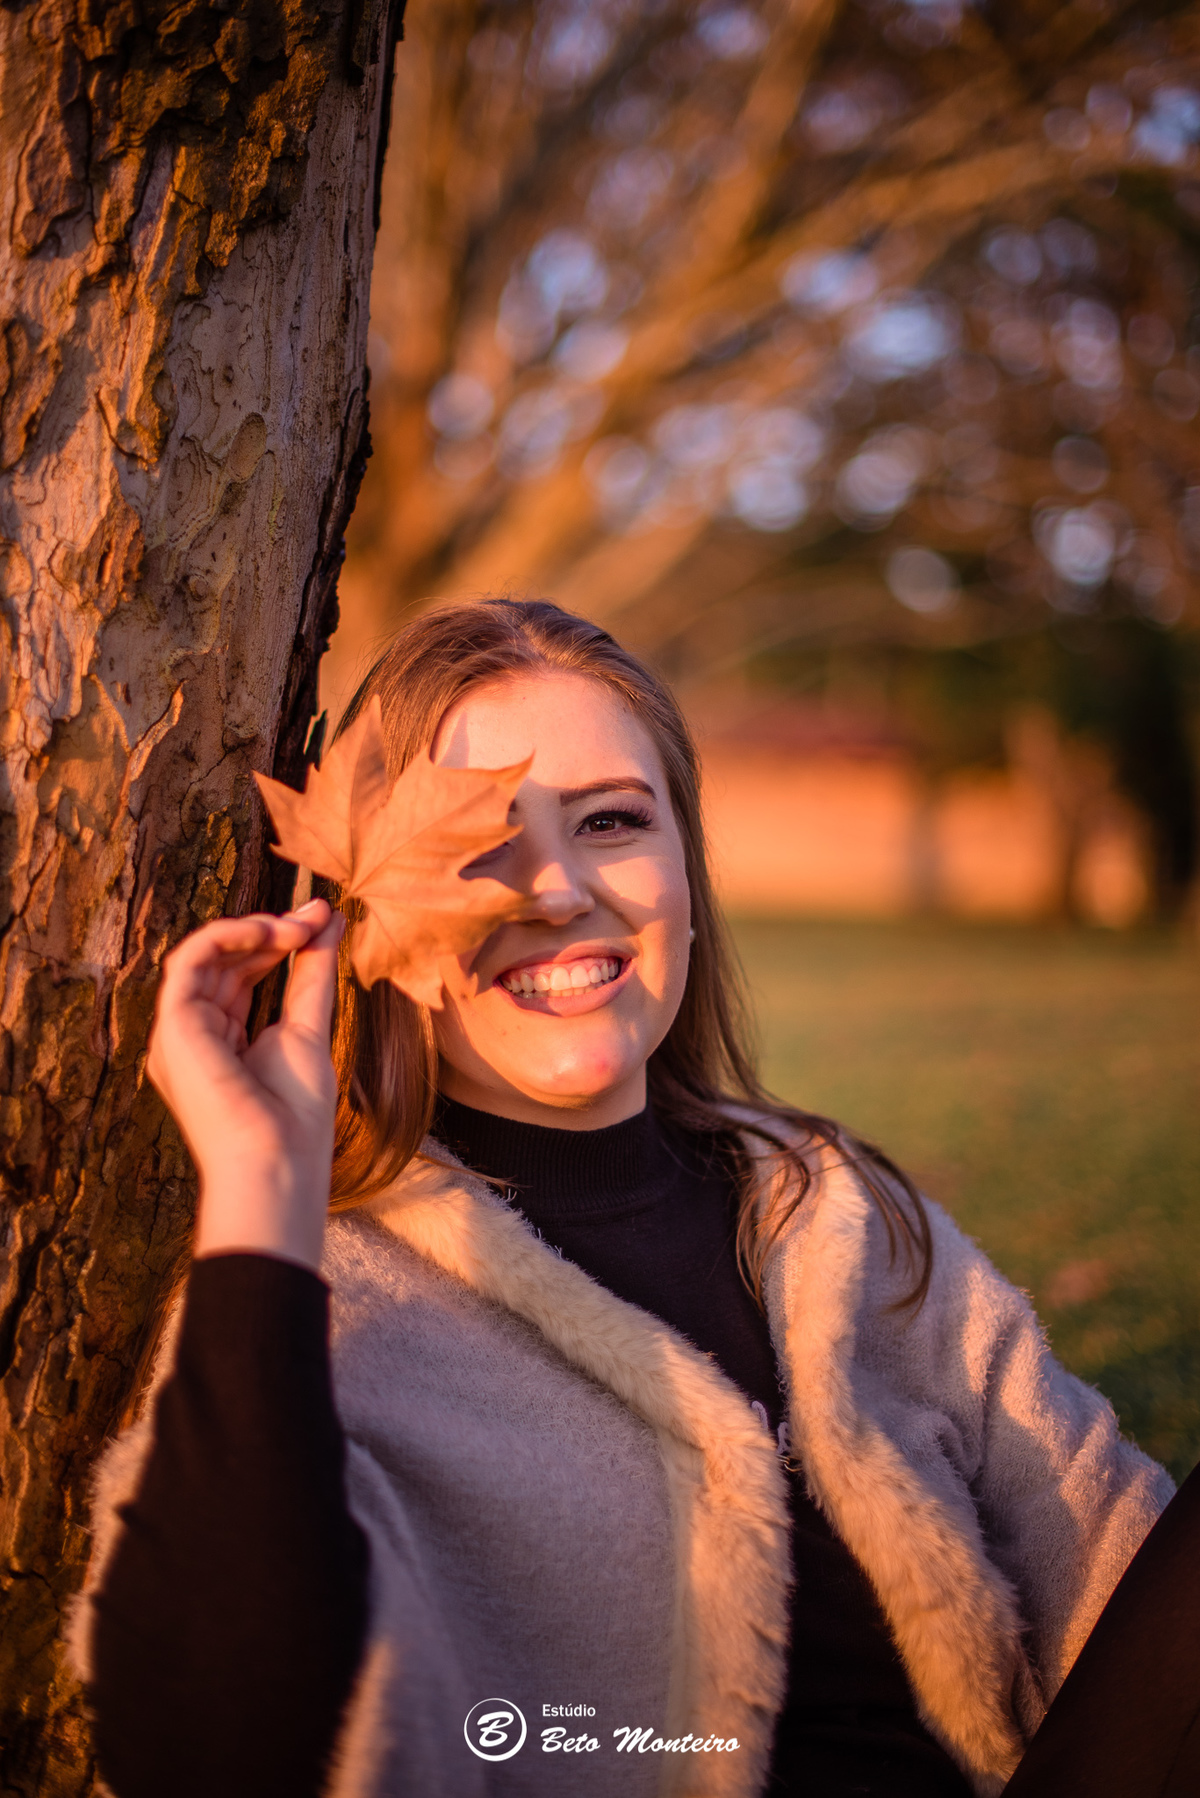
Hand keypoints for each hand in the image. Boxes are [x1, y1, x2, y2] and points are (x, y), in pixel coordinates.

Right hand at [146, 898, 343, 1271]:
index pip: (241, 975)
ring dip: (253, 930)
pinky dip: (226, 935)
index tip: (321, 919)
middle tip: (314, 915)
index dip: (278, 942)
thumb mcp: (309, 1026)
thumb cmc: (295, 1114)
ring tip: (296, 926)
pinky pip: (188, 960)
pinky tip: (268, 931)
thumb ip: (313, 971)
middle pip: (223, 963)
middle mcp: (194, 1035)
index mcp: (222, 1041)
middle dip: (269, 930)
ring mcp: (179, 1033)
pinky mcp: (173, 1026)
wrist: (277, 1160)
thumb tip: (327, 919)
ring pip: (204, 955)